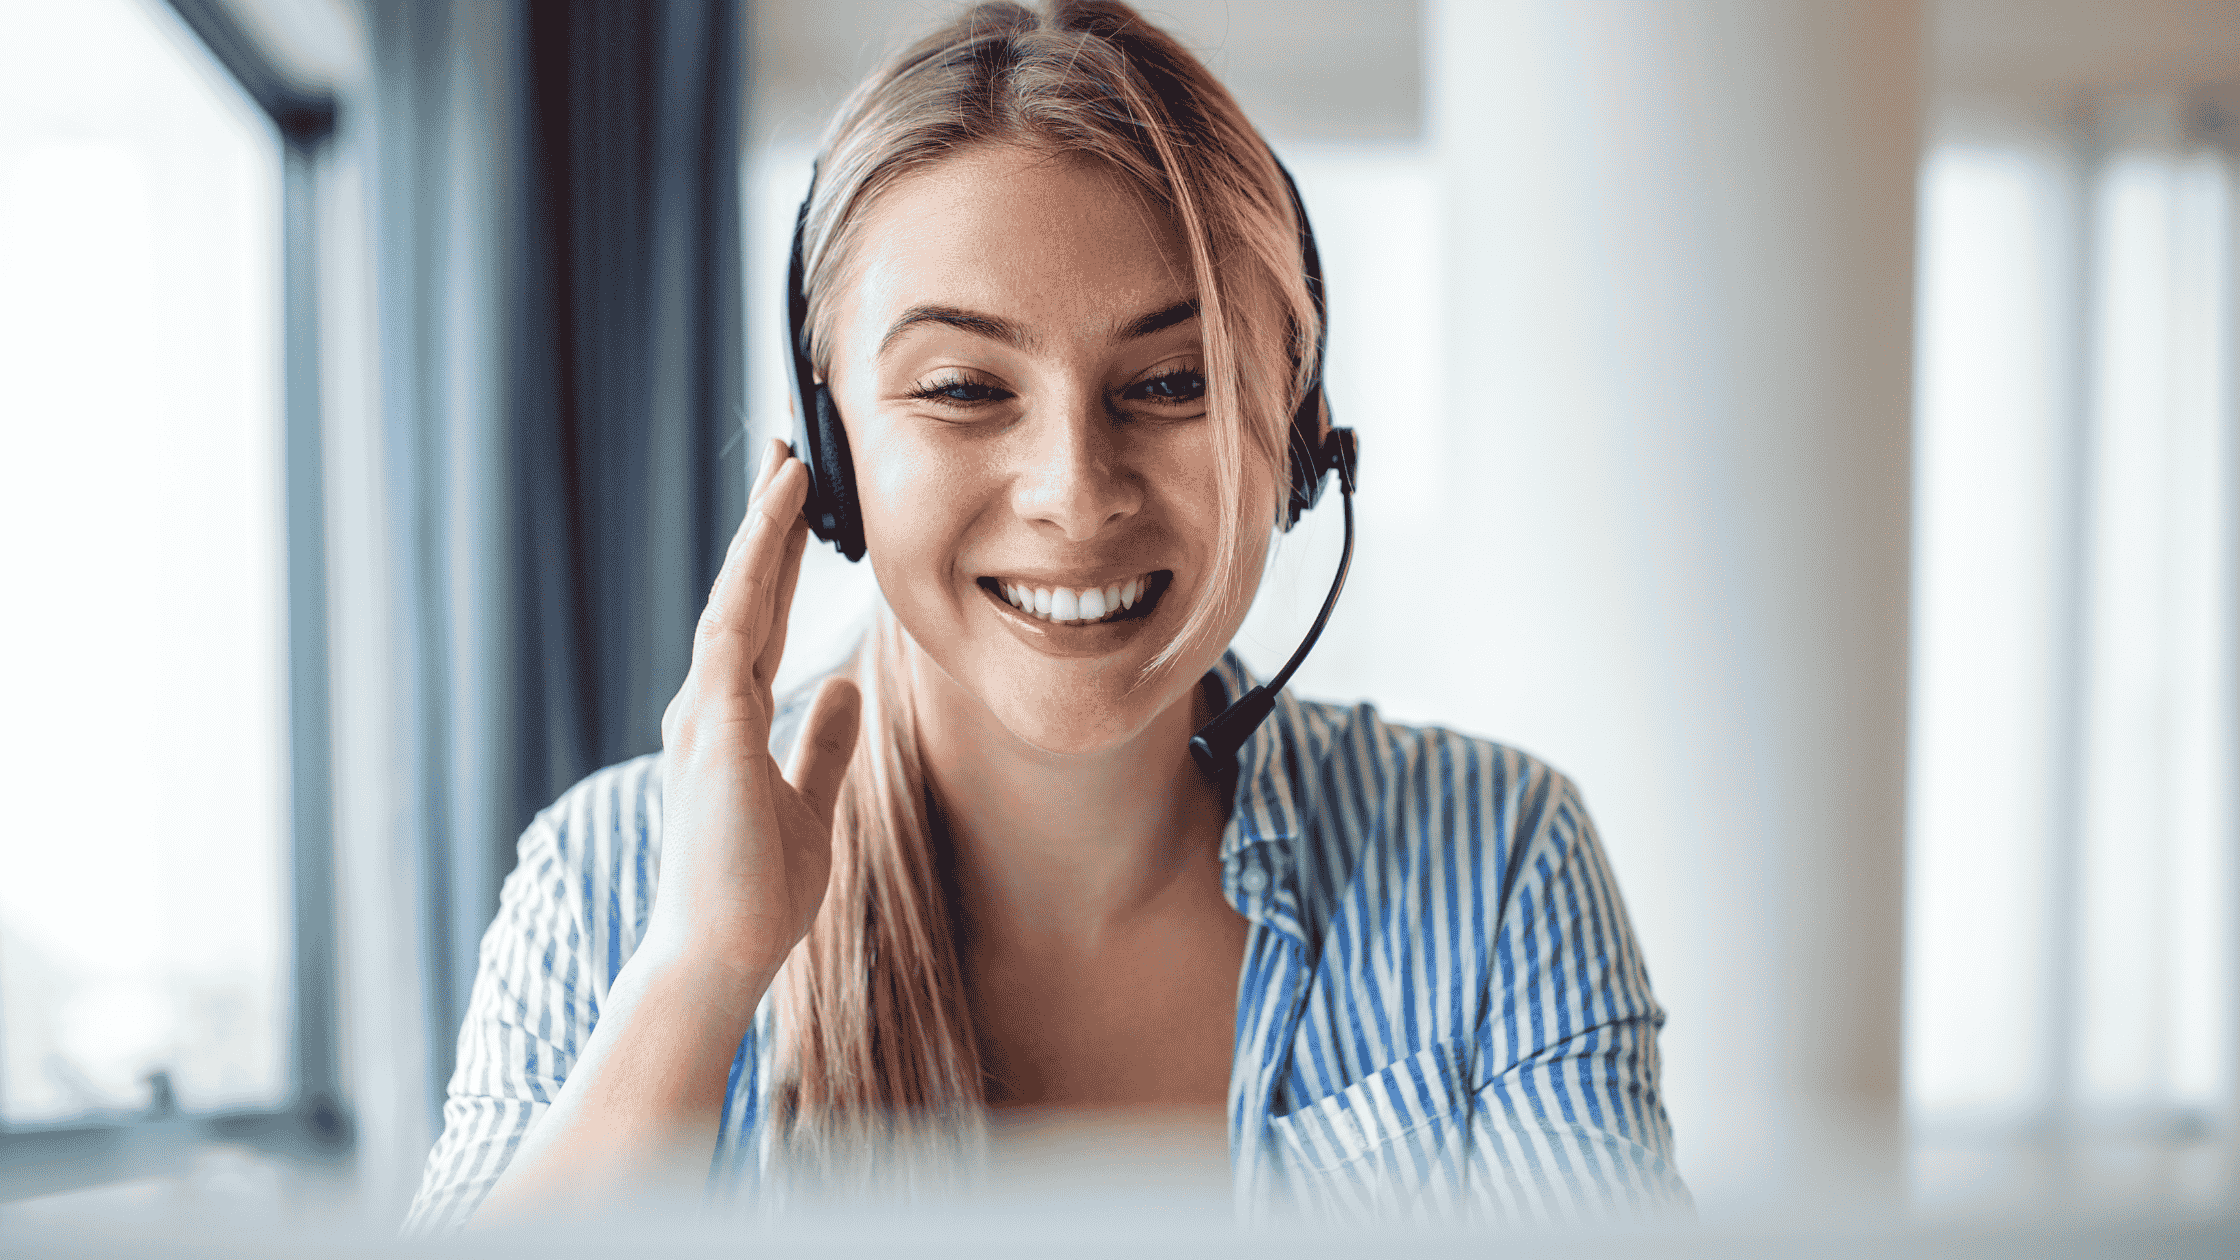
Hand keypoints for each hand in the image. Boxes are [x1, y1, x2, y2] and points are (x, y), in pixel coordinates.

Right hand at [649, 439, 861, 978]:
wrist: (718, 955)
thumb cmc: (755, 895)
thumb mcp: (809, 807)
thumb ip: (822, 745)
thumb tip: (844, 688)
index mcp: (732, 724)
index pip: (762, 624)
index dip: (780, 563)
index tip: (799, 508)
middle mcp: (709, 707)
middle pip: (745, 595)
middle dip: (768, 525)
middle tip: (790, 454)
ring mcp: (704, 713)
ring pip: (736, 597)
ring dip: (763, 529)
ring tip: (791, 464)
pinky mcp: (714, 726)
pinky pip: (735, 629)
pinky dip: (756, 571)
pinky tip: (778, 524)